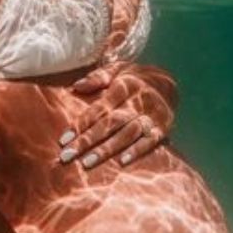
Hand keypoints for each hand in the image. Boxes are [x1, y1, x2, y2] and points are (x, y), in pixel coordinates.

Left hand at [58, 62, 176, 168]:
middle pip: (110, 123)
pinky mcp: (163, 127)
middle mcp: (138, 101)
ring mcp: (152, 115)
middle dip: (88, 141)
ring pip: (127, 134)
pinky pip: (150, 140)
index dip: (80, 124)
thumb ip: (97, 77)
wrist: (169, 83)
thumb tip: (76, 86)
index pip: (99, 108)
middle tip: (67, 156)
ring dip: (107, 149)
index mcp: (124, 86)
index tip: (64, 140)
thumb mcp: (117, 70)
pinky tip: (122, 162)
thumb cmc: (134, 78)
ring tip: (87, 163)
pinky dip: (138, 151)